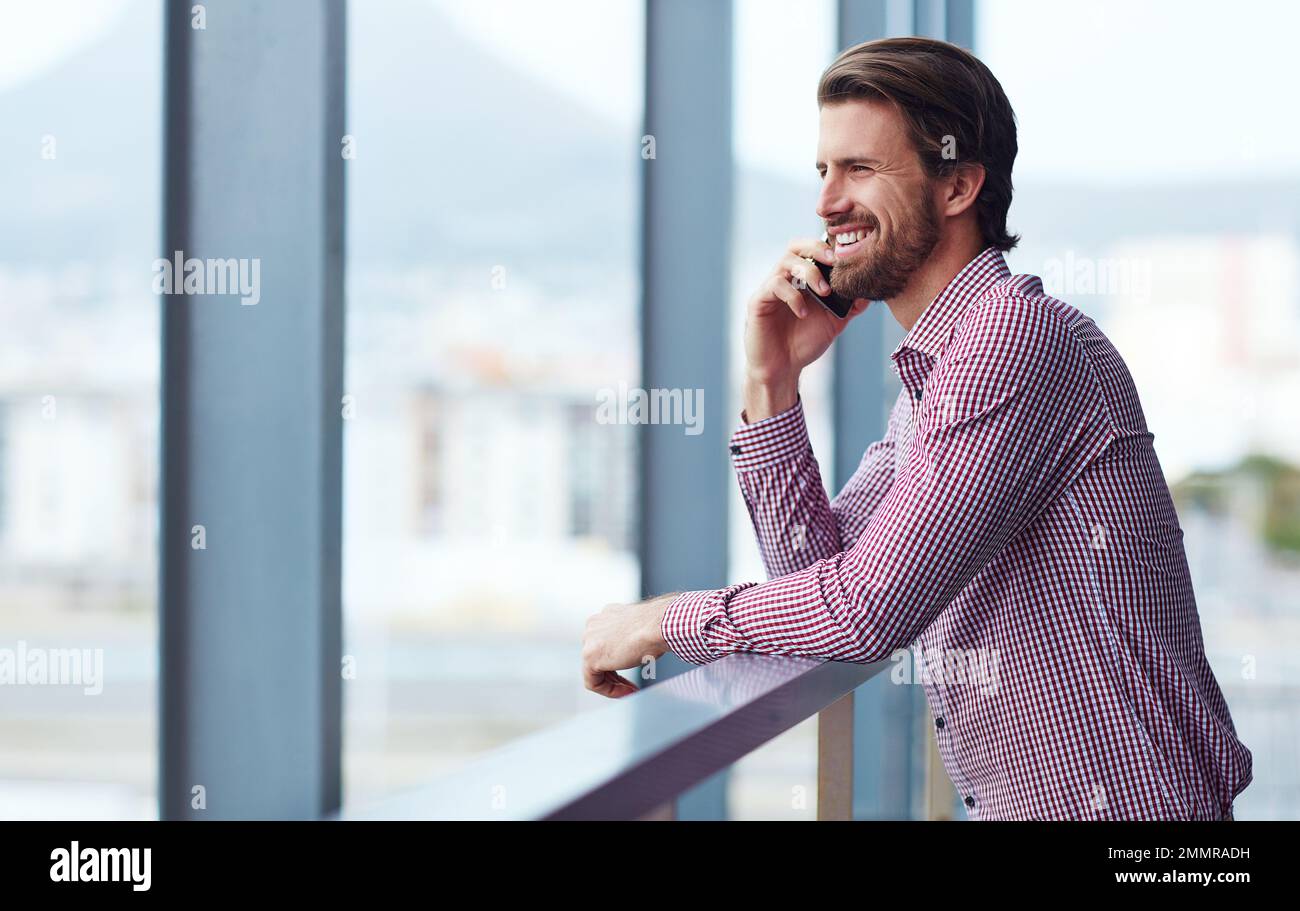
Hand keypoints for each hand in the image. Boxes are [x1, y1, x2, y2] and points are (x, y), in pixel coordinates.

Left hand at [582, 593, 676, 697]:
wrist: (658, 625)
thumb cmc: (657, 625)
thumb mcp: (641, 628)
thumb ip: (630, 637)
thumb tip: (634, 651)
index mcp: (606, 615)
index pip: (605, 644)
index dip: (620, 661)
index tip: (632, 669)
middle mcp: (594, 625)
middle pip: (599, 657)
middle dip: (616, 674)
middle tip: (632, 685)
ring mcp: (589, 640)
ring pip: (594, 670)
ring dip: (614, 684)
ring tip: (632, 690)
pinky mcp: (589, 657)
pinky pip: (593, 682)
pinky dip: (610, 691)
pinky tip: (627, 692)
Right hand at [743, 237, 869, 418]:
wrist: (782, 369)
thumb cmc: (804, 343)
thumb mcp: (834, 323)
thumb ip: (850, 306)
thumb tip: (869, 291)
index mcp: (801, 280)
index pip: (812, 250)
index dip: (828, 246)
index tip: (848, 255)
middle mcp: (785, 279)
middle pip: (796, 246)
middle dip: (817, 249)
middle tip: (835, 261)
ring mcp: (770, 288)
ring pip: (786, 261)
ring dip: (809, 272)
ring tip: (824, 292)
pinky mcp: (758, 301)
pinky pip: (775, 285)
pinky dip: (793, 296)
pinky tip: (803, 313)